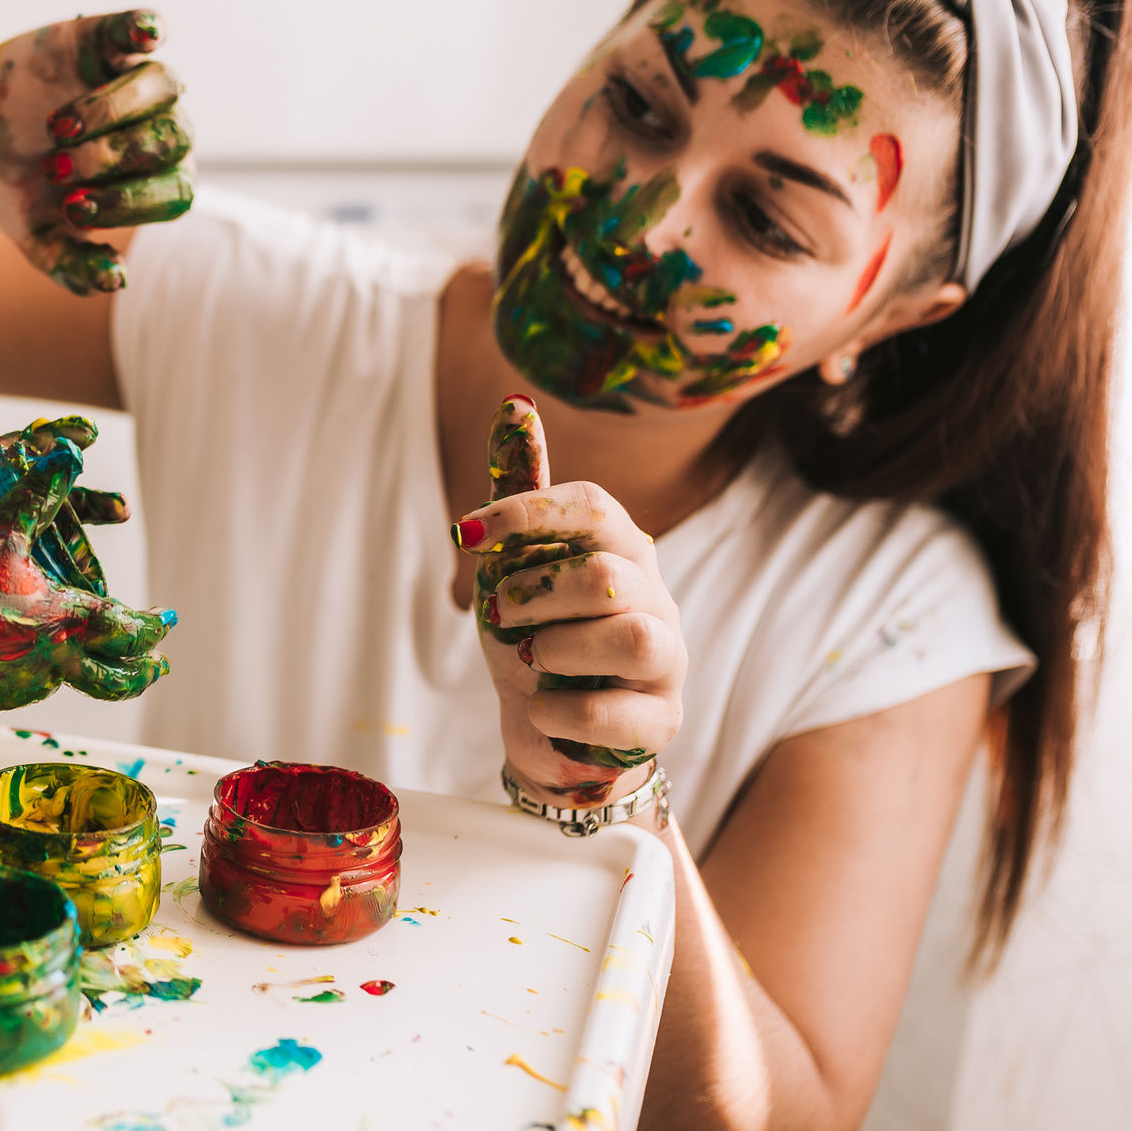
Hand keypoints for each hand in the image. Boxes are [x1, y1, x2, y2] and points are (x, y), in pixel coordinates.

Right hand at [0, 9, 194, 295]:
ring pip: (164, 86)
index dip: (130, 202)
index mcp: (153, 181)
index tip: (73, 207)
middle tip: (58, 168)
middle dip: (114, 157)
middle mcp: (157, 130)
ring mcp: (136, 82)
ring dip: (114, 109)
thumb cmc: (21, 190)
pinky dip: (144, 27)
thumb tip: (114, 281)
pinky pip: (139, 28)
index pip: (173, 192)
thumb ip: (73, 265)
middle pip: (172, 138)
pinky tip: (144, 33)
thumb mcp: (37, 237)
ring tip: (59, 127)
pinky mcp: (106, 41)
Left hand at [0, 415, 128, 594]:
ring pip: (50, 538)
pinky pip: (32, 572)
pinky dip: (56, 584)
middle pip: (52, 496)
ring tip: (107, 575)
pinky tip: (82, 601)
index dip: (56, 439)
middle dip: (88, 502)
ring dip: (81, 550)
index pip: (21, 450)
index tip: (88, 434)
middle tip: (122, 510)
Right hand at [0, 427, 172, 709]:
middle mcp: (59, 660)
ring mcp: (30, 686)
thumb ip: (39, 492)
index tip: (169, 618)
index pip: (130, 629)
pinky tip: (34, 662)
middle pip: (118, 679)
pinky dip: (46, 674)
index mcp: (69, 620)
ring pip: (77, 684)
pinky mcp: (0, 700)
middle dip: (144, 671)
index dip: (155, 624)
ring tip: (104, 664)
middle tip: (161, 665)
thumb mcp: (1, 529)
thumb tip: (70, 451)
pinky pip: (33, 687)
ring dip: (100, 672)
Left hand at [457, 396, 685, 806]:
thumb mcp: (515, 563)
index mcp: (621, 547)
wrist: (549, 726)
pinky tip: (543, 708)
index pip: (593, 505)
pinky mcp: (660, 719)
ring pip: (630, 637)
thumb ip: (519, 491)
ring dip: (555, 651)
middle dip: (532, 596)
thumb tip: (515, 404)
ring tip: (532, 662)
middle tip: (502, 616)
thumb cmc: (536, 633)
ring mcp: (667, 659)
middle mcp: (654, 596)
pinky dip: (561, 711)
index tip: (465, 534)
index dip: (526, 513)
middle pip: (603, 574)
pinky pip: (617, 713)